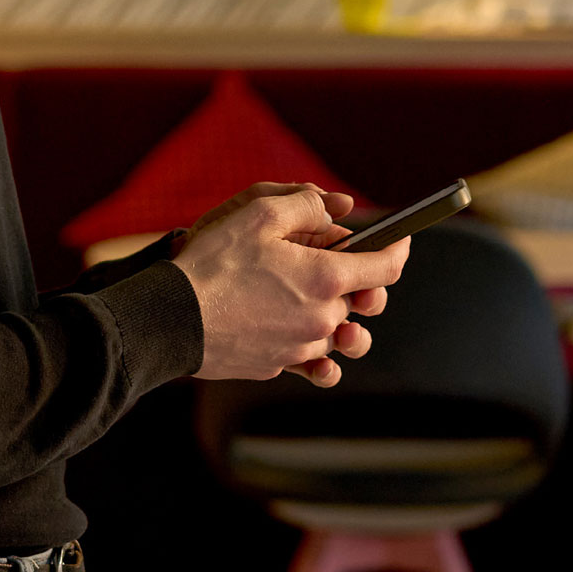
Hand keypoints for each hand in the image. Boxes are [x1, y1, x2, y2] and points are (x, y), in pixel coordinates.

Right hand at [175, 185, 405, 386]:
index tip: (401, 240)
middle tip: (322, 259)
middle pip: (358, 300)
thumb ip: (306, 205)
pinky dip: (308, 345)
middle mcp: (320, 319)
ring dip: (330, 314)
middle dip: (350, 278)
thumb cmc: (212, 265)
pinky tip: (295, 334)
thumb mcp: (257, 213)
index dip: (398, 249)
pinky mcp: (277, 366)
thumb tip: (334, 211)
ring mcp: (300, 348)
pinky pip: (308, 358)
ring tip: (311, 299)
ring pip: (334, 332)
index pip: (386, 268)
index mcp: (325, 279)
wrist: (172, 319)